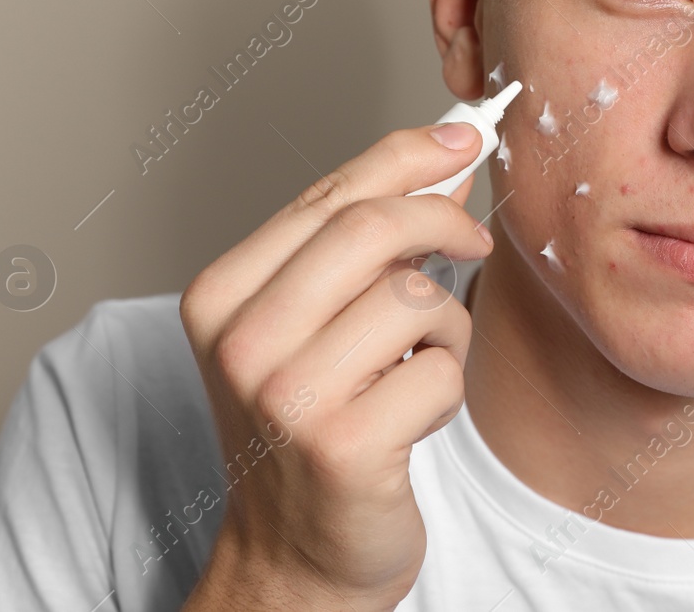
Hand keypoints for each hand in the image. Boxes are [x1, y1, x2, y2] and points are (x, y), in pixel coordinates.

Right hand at [178, 120, 491, 611]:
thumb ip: (363, 243)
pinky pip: (440, 371)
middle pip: (371, 227)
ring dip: (445, 328)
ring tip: (417, 365)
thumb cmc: (311, 430)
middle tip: (473, 238)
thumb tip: (444, 158)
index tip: (464, 136)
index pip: (327, 193)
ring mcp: (287, 395)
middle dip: (443, 220)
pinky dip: (446, 387)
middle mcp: (242, 340)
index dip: (408, 155)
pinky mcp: (342, 445)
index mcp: (221, 296)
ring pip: (416, 298)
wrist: (296, 557)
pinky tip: (412, 415)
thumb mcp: (314, 324)